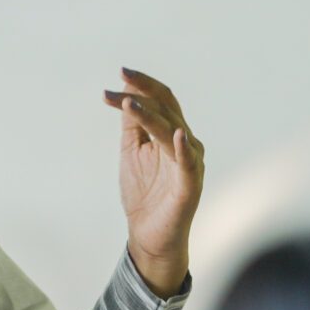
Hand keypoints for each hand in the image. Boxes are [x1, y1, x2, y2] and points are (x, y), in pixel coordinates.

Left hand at [103, 68, 203, 295]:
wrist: (149, 236)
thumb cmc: (144, 195)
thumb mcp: (132, 152)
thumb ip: (133, 125)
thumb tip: (128, 93)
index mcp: (171, 134)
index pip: (161, 100)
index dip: (142, 85)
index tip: (120, 73)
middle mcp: (185, 143)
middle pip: (168, 108)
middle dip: (144, 91)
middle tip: (122, 76)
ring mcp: (189, 163)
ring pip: (172, 130)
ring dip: (151, 115)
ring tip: (130, 103)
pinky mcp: (190, 185)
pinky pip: (188, 163)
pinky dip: (182, 148)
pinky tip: (176, 134)